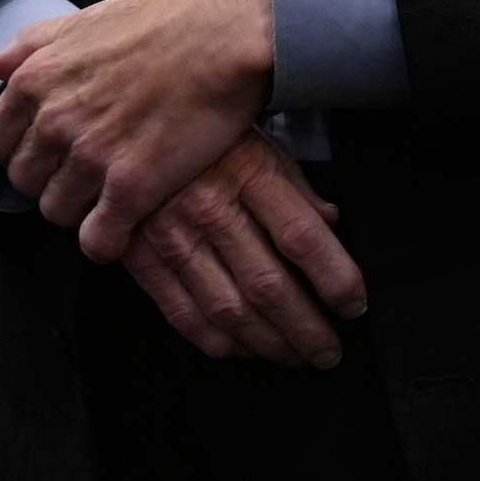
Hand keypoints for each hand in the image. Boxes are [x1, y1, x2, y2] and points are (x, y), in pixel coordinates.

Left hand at [0, 0, 275, 261]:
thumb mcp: (80, 21)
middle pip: (24, 181)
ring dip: (78, 210)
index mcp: (34, 81)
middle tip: (82, 176)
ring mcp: (90, 156)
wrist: (224, 38)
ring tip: (105, 198)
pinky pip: (97, 238)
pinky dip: (106, 241)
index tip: (44, 155)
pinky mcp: (132, 186)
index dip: (18, 153)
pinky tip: (121, 231)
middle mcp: (53, 121)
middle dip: (49, 181)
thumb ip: (30, 45)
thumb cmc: (160, 25)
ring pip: (56, 211)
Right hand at [116, 136, 367, 367]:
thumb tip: (333, 227)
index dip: (336, 281)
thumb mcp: (260, 144)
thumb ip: (297, 189)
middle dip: (308, 331)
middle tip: (327, 351)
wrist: (126, 126)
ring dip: (268, 344)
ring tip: (292, 355)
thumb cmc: (204, 137)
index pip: (303, 240)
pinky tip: (242, 347)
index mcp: (248, 174)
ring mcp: (171, 235)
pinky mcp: (141, 256)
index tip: (353, 304)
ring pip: (229, 310)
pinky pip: (182, 313)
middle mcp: (210, 208)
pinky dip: (218, 341)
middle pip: (269, 287)